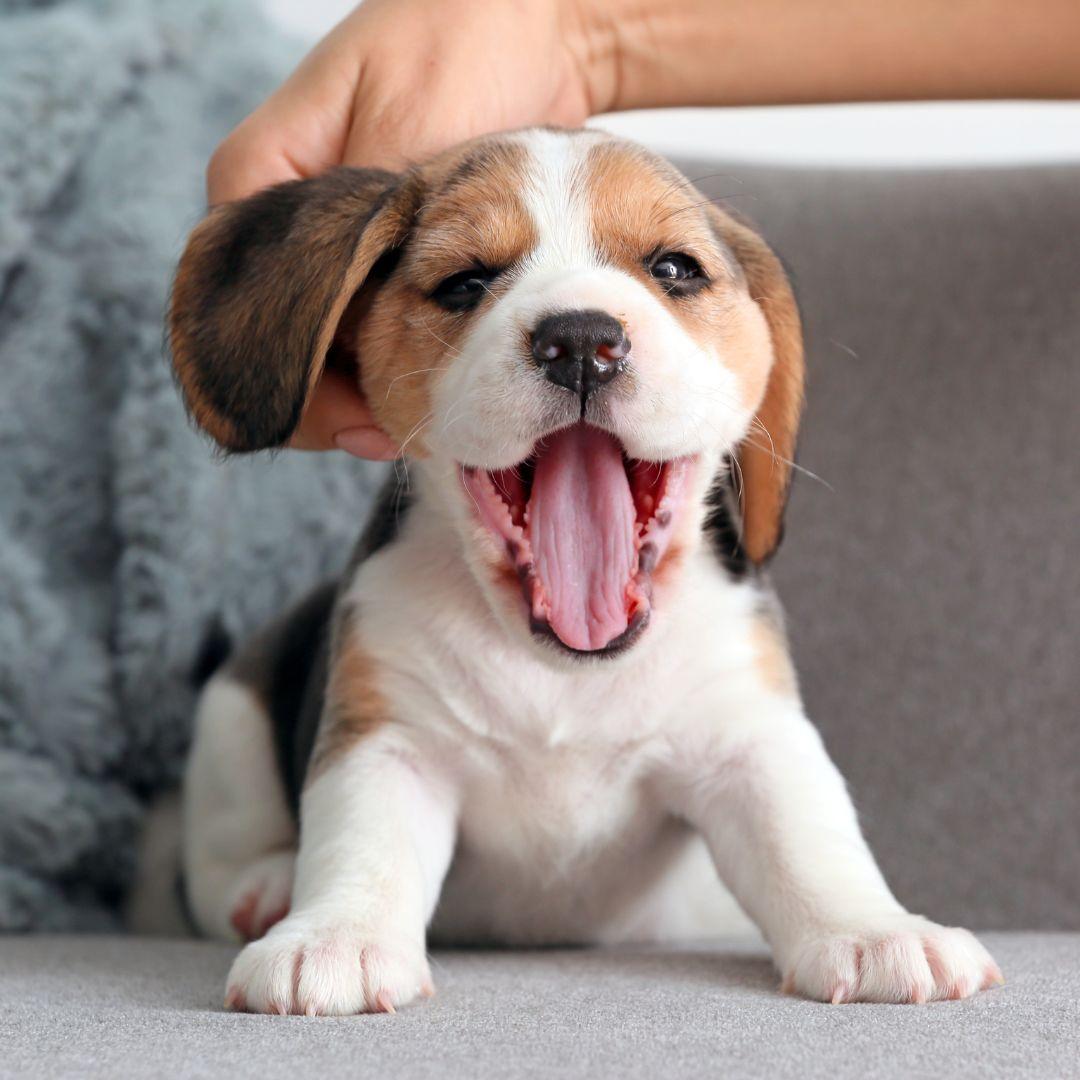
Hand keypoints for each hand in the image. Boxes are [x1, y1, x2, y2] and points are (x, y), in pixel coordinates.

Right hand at [206, 0, 604, 457]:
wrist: (532, 24)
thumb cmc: (457, 42)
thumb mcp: (398, 125)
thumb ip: (363, 225)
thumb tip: (347, 328)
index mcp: (267, 182)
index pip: (241, 306)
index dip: (291, 376)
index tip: (351, 418)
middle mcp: (295, 219)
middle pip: (282, 336)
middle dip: (331, 399)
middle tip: (387, 437)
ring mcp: (343, 239)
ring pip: (329, 341)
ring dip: (367, 391)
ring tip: (414, 428)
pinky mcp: (390, 252)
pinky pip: (377, 327)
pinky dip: (398, 367)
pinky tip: (429, 396)